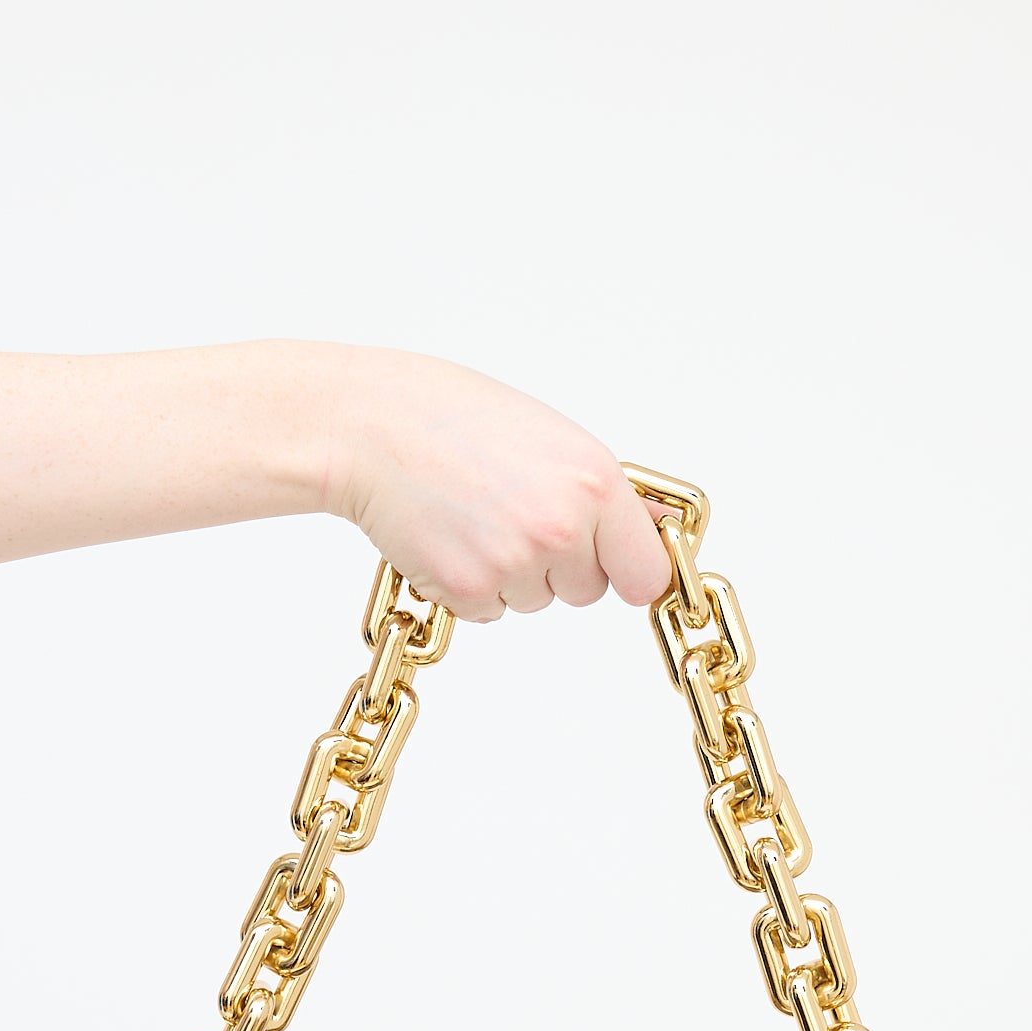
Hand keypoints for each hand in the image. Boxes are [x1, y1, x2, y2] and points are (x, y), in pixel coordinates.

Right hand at [321, 348, 674, 622]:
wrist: (371, 426)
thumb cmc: (455, 419)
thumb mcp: (552, 439)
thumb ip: (608, 493)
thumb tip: (660, 528)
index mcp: (594, 482)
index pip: (646, 572)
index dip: (629, 572)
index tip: (618, 571)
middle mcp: (562, 527)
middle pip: (588, 591)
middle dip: (559, 566)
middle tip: (513, 513)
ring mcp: (514, 563)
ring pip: (535, 601)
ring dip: (509, 574)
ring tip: (474, 515)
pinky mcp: (468, 589)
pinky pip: (488, 611)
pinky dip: (468, 587)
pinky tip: (448, 536)